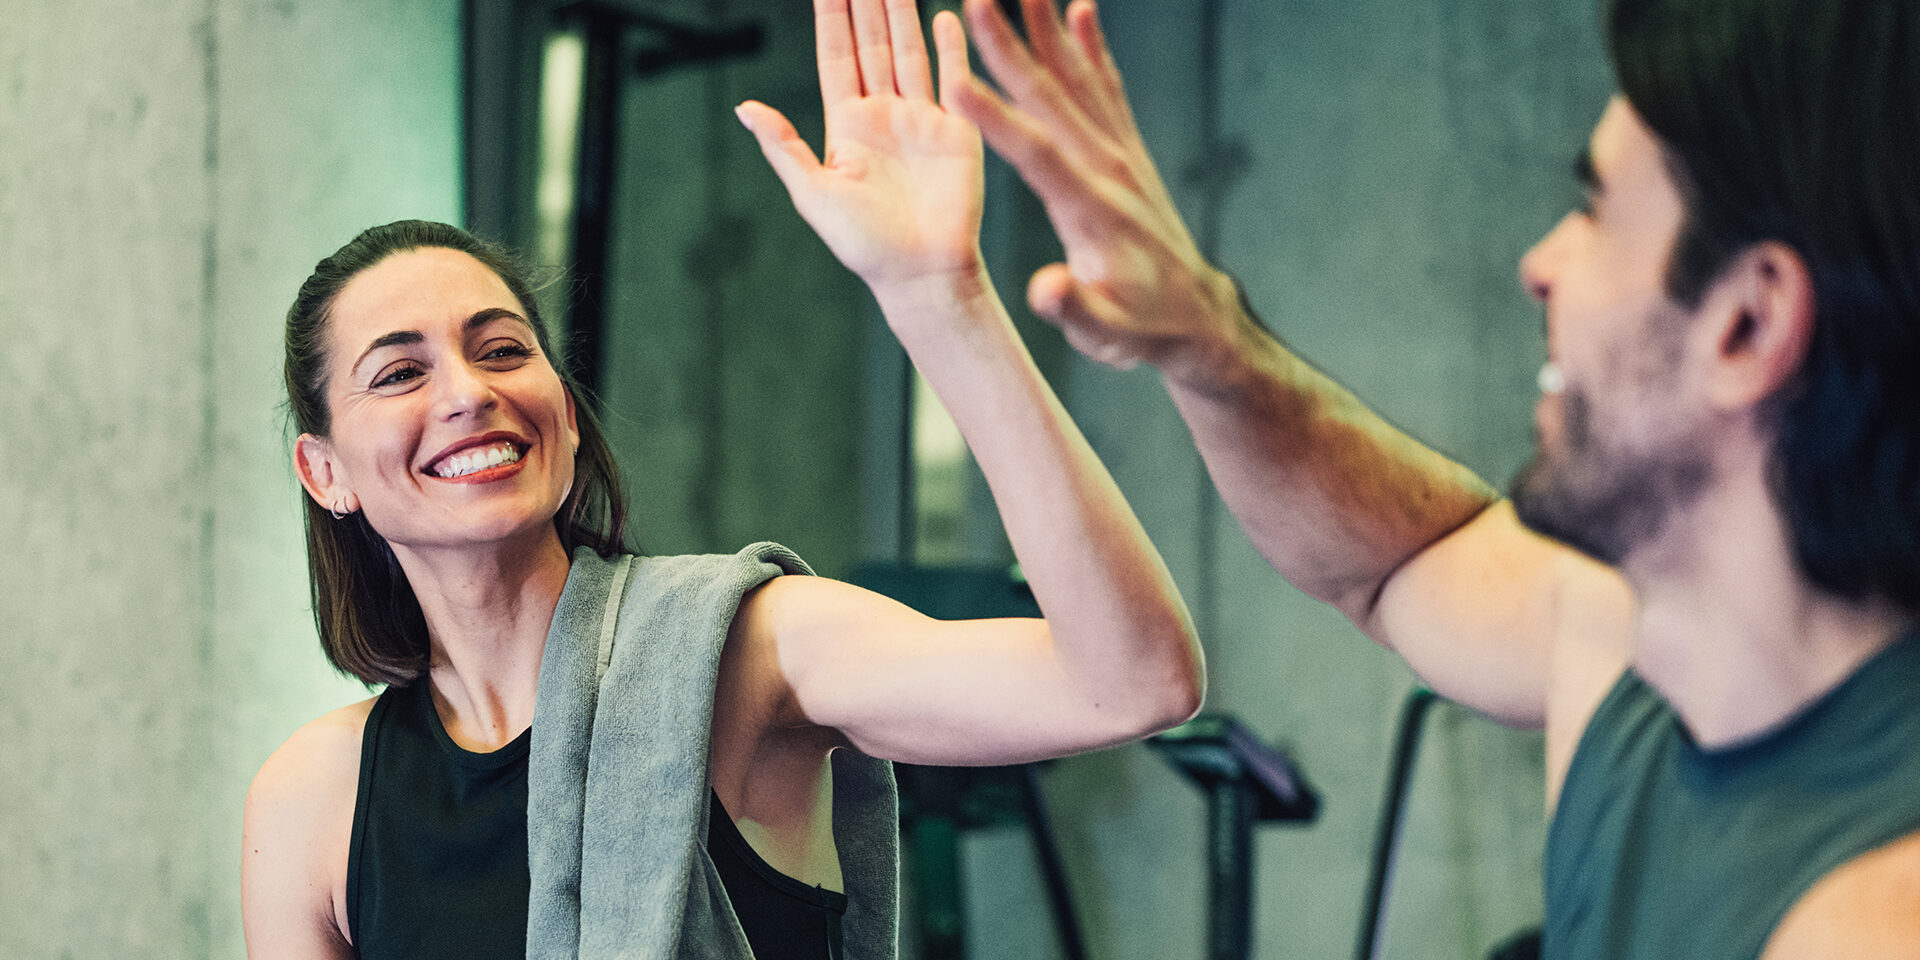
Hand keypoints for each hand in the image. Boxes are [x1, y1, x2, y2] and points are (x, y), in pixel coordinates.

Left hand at [736, 0, 985, 294]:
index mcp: (848, 126)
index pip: (837, 56)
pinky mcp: (957, 131)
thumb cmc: (865, 245)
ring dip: (903, 12)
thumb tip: (744, 107)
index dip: (831, 17)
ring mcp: (922, 119)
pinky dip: (950, 48)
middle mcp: (885, 115)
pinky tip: (944, 16)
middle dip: (866, 2)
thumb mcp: (812, 194)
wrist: (921, 274)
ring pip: (909, 51)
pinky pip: (952, 79)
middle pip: (872, 43)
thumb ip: (782, 146)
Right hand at [948, 0, 1246, 377]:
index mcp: (1091, 210)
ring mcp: (1121, 155)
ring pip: (1079, 80)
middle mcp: (1109, 170)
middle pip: (1054, 99)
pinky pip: (1108, 89)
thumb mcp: (1106, 333)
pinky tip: (1081, 11)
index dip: (996, 121)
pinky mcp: (1128, 152)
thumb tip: (1045, 289)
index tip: (956, 82)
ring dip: (1048, 30)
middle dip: (1012, 46)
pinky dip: (1093, 48)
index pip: (1037, 156)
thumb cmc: (1142, 327)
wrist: (1196, 314)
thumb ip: (1074, 308)